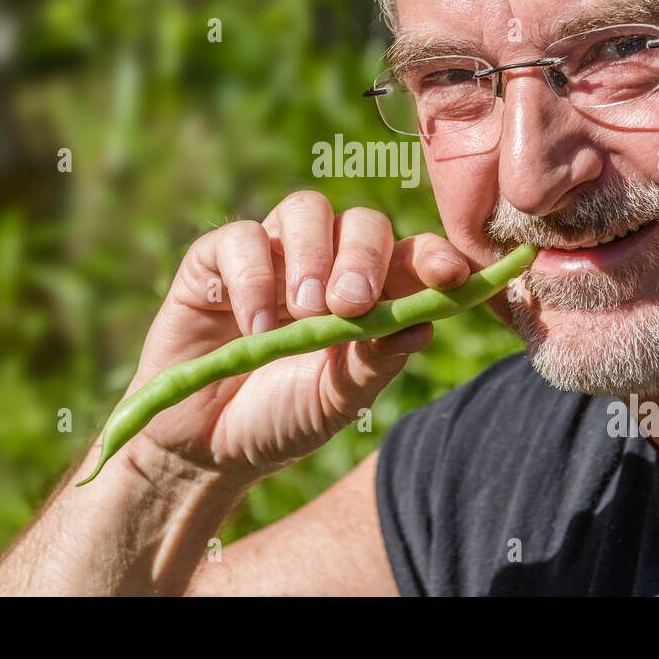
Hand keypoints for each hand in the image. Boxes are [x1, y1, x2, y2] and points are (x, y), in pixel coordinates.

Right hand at [117, 191, 472, 485]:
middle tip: (352, 304)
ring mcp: (271, 255)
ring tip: (306, 310)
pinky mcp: (214, 261)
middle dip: (364, 257)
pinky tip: (257, 325)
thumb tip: (424, 324)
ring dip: (313, 256)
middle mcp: (324, 263)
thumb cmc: (282, 419)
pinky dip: (253, 276)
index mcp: (369, 293)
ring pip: (305, 210)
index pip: (410, 257)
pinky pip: (240, 238)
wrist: (207, 448)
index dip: (433, 257)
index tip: (451, 276)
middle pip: (361, 222)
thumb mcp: (338, 399)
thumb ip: (376, 361)